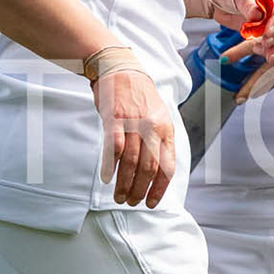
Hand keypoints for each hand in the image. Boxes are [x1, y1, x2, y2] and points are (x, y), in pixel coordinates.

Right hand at [95, 64, 177, 207]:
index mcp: (166, 131)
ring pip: (131, 162)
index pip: (167, 167)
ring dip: (124, 184)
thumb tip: (158, 169)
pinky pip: (113, 148)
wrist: (122, 71)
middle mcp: (152, 129)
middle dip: (140, 190)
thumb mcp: (159, 118)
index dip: (159, 188)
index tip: (152, 203)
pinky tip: (106, 178)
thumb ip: (159, 142)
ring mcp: (133, 124)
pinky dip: (110, 166)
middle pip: (149, 169)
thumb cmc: (140, 98)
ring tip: (119, 196)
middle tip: (131, 202)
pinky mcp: (115, 119)